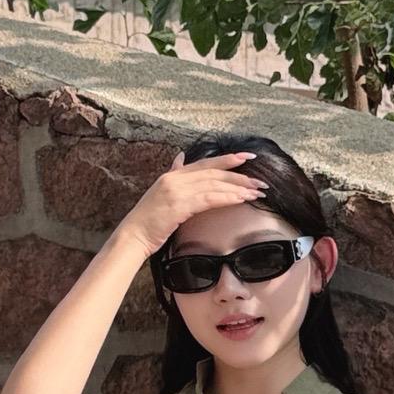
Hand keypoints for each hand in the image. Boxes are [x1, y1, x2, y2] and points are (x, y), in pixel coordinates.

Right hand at [117, 150, 265, 260]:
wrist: (133, 236)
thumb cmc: (149, 221)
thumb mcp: (161, 193)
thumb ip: (173, 175)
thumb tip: (181, 158)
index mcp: (172, 175)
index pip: (205, 163)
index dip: (228, 159)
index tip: (248, 157)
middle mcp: (175, 179)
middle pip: (214, 172)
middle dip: (240, 175)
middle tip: (260, 181)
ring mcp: (176, 191)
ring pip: (214, 184)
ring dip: (238, 188)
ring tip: (256, 193)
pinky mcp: (179, 205)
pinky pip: (209, 198)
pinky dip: (227, 197)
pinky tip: (241, 200)